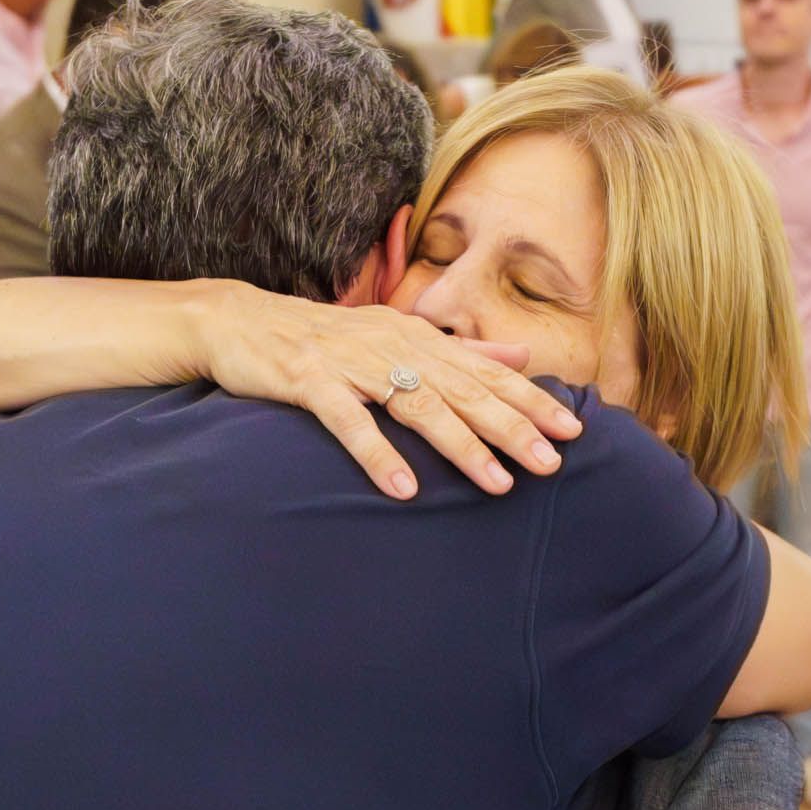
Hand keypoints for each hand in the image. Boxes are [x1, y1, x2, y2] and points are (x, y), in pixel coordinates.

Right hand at [202, 286, 584, 500]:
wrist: (238, 320)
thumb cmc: (322, 337)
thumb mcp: (395, 336)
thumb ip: (460, 351)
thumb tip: (521, 359)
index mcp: (416, 336)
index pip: (484, 373)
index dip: (529, 400)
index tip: (573, 430)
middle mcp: (391, 345)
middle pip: (462, 391)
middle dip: (511, 427)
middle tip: (552, 464)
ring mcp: (351, 363)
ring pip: (417, 406)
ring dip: (460, 447)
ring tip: (497, 484)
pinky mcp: (310, 381)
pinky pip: (350, 421)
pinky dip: (378, 454)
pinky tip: (404, 489)